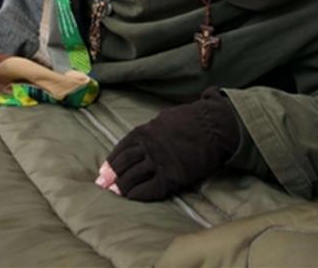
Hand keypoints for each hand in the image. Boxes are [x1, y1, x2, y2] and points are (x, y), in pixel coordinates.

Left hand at [94, 88, 239, 201]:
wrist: (214, 126)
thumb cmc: (191, 119)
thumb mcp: (164, 118)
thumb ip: (150, 130)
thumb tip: (142, 139)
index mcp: (144, 132)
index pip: (121, 149)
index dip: (111, 162)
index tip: (103, 171)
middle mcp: (148, 147)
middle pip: (124, 164)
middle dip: (112, 176)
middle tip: (103, 186)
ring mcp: (159, 162)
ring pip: (133, 177)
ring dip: (122, 187)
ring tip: (116, 194)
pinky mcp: (172, 176)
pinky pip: (150, 189)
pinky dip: (139, 195)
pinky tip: (133, 198)